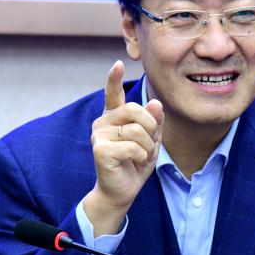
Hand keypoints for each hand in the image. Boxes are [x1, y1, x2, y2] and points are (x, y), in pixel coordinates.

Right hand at [83, 60, 163, 236]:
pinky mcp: (100, 149)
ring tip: (140, 156)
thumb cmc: (135, 164)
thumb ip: (154, 122)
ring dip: (147, 147)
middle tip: (148, 145)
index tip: (117, 64)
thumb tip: (156, 104)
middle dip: (151, 128)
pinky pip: (132, 146)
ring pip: (137, 130)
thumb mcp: (151, 140)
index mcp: (114, 117)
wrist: (122, 190)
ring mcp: (99, 135)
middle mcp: (104, 122)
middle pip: (135, 110)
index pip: (113, 93)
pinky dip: (140, 156)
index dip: (114, 78)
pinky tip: (133, 162)